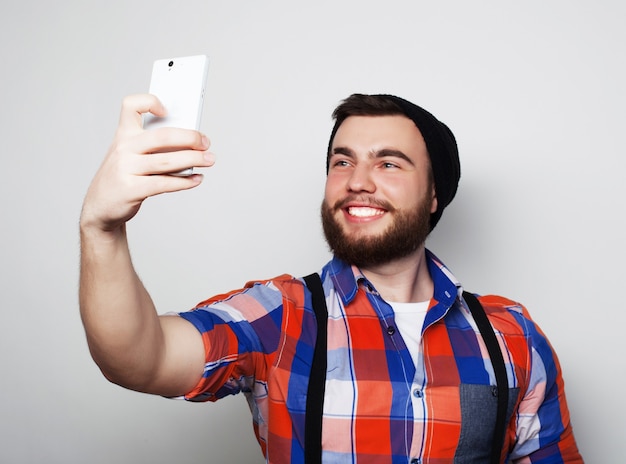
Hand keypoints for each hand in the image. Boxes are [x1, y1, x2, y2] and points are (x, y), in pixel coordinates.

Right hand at [80, 94, 214, 232]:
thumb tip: (190, 144)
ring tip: (209, 160)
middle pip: (162, 136)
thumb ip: (153, 146)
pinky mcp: (132, 189)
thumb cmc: (122, 177)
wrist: (100, 206)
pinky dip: (184, 181)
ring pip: (167, 161)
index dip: (149, 101)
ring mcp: (126, 168)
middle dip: (190, 138)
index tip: (167, 110)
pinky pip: (164, 183)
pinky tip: (196, 179)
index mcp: (124, 134)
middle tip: (206, 142)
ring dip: (193, 160)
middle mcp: (124, 148)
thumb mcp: (129, 155)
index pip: (131, 106)